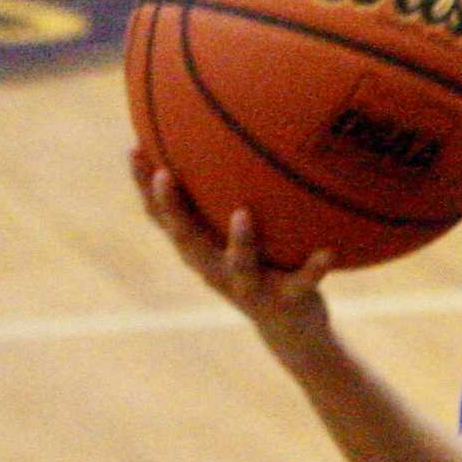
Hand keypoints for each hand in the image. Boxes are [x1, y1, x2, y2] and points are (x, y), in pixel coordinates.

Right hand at [130, 150, 332, 346]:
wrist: (292, 330)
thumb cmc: (261, 266)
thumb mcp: (236, 232)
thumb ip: (223, 196)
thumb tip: (223, 132)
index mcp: (200, 250)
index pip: (162, 217)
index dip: (144, 188)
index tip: (133, 150)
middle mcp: (216, 269)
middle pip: (187, 240)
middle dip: (172, 209)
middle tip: (164, 175)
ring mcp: (249, 288)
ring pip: (239, 265)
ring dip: (240, 241)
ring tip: (242, 214)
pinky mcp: (285, 301)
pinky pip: (301, 283)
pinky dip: (313, 269)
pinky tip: (328, 253)